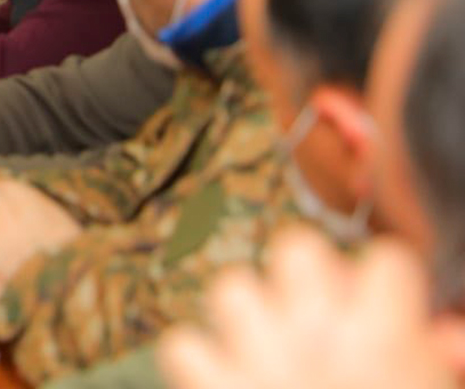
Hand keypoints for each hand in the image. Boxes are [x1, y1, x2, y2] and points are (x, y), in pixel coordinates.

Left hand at [160, 228, 464, 388]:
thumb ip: (444, 366)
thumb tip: (447, 337)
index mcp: (385, 337)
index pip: (383, 259)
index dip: (385, 285)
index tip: (384, 311)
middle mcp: (316, 332)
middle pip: (295, 248)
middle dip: (308, 279)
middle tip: (321, 321)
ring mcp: (256, 355)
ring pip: (232, 287)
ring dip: (248, 315)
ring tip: (270, 349)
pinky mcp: (211, 387)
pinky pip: (184, 343)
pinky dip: (200, 361)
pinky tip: (227, 382)